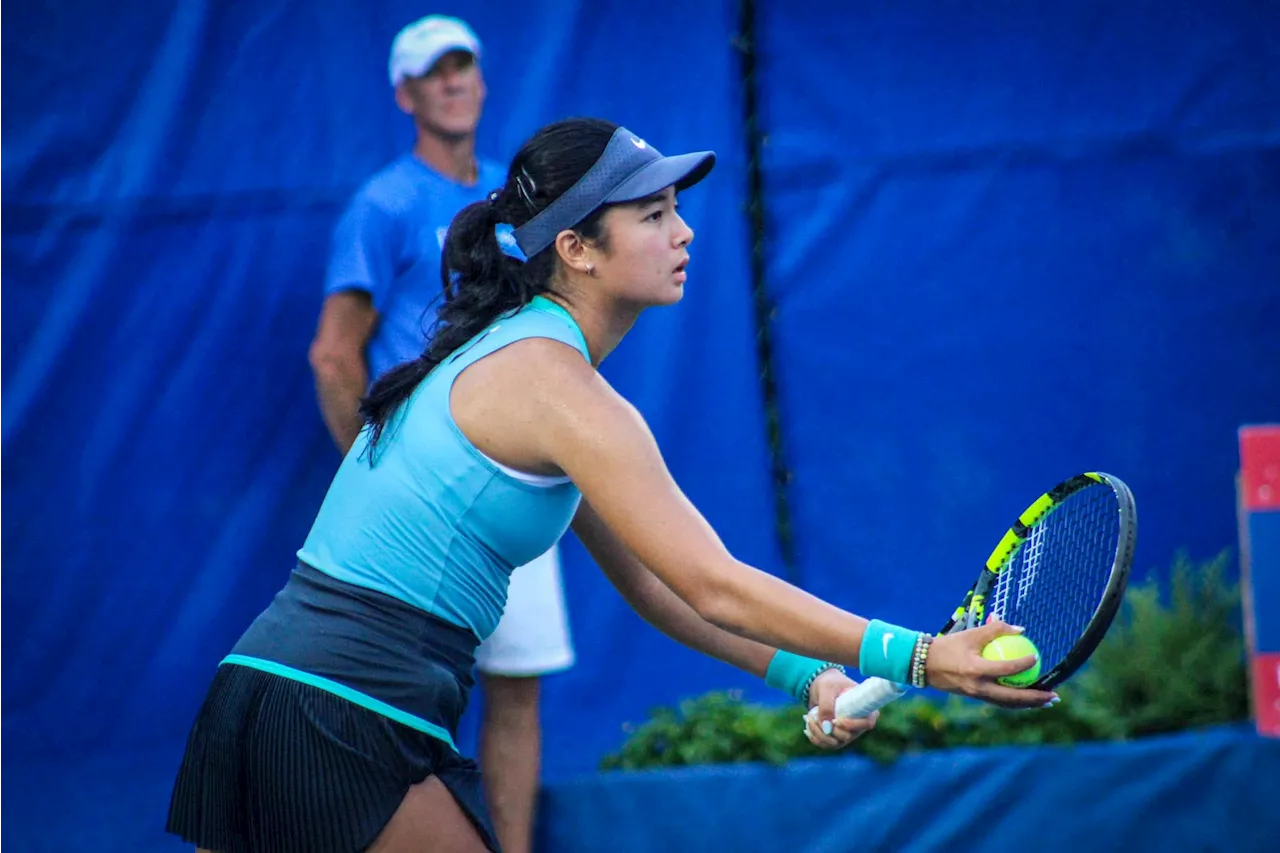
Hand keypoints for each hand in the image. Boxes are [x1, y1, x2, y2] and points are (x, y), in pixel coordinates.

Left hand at [803, 668, 878, 748]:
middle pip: (848, 736)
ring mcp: (848, 732)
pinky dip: (816, 738)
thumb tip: (827, 727)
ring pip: (836, 743)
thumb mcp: (827, 689)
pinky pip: (827, 744)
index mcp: (864, 708)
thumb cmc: (829, 683)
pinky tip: (807, 729)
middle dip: (829, 730)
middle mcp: (858, 723)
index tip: (837, 720)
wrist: (820, 687)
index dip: (853, 725)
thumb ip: (827, 705)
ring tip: (809, 719)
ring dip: (820, 734)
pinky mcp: (836, 737)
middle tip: (815, 717)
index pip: (867, 723)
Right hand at [925, 618, 1057, 708]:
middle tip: (1054, 696)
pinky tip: (1027, 697)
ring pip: (1008, 703)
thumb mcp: (971, 634)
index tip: (1036, 658)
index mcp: (975, 670)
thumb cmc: (948, 646)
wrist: (924, 664)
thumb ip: (995, 629)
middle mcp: (977, 687)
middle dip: (1035, 699)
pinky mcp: (975, 697)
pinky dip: (1015, 700)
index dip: (1023, 664)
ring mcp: (976, 695)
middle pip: (1012, 698)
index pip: (1005, 669)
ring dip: (1029, 704)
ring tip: (1047, 701)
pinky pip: (1000, 701)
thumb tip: (1021, 630)